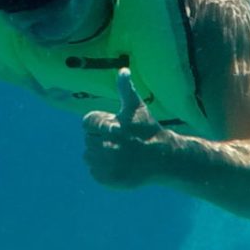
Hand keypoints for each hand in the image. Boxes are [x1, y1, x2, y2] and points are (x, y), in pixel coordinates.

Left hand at [82, 69, 164, 189]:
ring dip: (99, 154)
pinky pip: (94, 172)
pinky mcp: (107, 179)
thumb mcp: (137, 107)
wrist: (162, 159)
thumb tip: (123, 69)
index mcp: (110, 125)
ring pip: (89, 156)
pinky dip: (102, 169)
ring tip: (118, 152)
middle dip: (101, 138)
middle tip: (119, 140)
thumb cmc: (148, 130)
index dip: (100, 123)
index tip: (114, 126)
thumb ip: (125, 88)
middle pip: (88, 139)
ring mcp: (107, 164)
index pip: (87, 122)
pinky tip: (117, 165)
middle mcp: (107, 145)